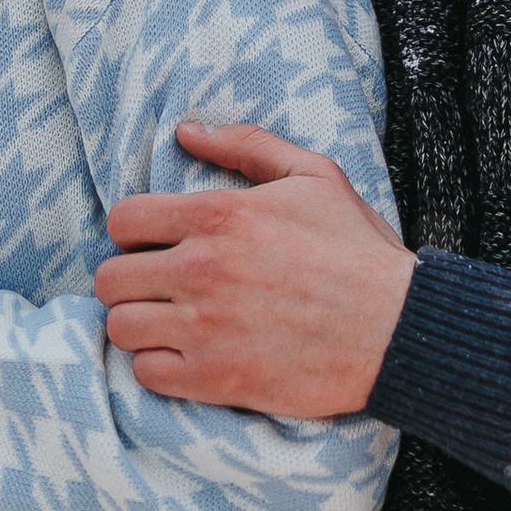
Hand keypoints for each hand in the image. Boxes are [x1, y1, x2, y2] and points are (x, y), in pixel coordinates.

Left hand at [94, 123, 414, 416]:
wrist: (399, 329)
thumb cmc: (358, 251)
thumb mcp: (314, 175)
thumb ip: (247, 145)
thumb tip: (187, 131)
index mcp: (220, 215)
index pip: (123, 220)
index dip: (134, 232)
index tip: (157, 244)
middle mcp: (202, 270)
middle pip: (110, 277)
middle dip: (131, 279)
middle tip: (161, 287)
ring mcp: (206, 328)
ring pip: (121, 326)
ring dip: (140, 324)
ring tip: (170, 322)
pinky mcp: (216, 379)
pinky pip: (146, 374)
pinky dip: (159, 366)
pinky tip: (188, 355)